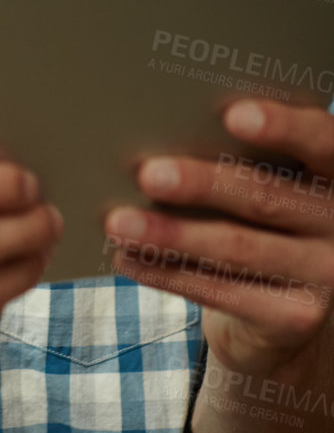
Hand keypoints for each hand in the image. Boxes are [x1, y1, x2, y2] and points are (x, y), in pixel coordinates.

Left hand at [104, 99, 333, 374]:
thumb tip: (157, 132)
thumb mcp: (270, 183)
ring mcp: (326, 274)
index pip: (321, 140)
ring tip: (119, 222)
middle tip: (147, 174)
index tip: (234, 115)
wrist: (288, 311)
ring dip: (171, 235)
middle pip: (267, 197)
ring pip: (238, 248)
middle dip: (202, 184)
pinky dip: (168, 273)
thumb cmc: (263, 220)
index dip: (283, 126)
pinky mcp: (297, 317)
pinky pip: (223, 292)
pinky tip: (129, 259)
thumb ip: (244, 159)